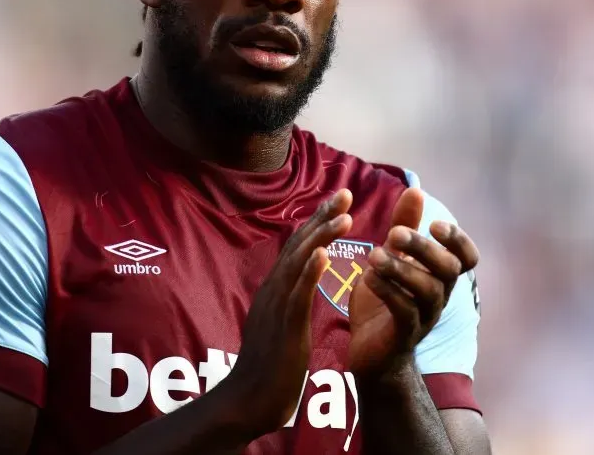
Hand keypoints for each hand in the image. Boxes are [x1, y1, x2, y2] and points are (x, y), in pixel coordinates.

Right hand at [219, 190, 353, 438]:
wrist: (248, 401)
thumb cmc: (269, 368)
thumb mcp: (281, 325)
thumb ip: (289, 301)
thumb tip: (299, 283)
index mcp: (276, 290)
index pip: (298, 248)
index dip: (317, 222)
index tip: (338, 201)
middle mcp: (273, 291)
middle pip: (298, 245)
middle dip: (322, 217)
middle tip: (345, 192)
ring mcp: (276, 307)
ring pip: (299, 263)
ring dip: (320, 236)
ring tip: (343, 214)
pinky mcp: (283, 327)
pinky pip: (297, 295)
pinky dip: (309, 272)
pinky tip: (323, 255)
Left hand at [347, 187, 479, 379]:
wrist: (372, 353)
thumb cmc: (385, 300)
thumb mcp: (392, 257)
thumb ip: (403, 226)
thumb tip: (415, 190)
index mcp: (440, 276)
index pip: (468, 257)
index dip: (458, 240)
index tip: (436, 223)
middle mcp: (440, 295)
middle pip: (448, 269)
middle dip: (423, 248)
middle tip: (393, 233)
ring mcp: (425, 317)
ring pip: (427, 290)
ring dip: (401, 269)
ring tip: (373, 255)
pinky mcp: (404, 334)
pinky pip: (404, 311)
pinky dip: (388, 291)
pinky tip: (368, 277)